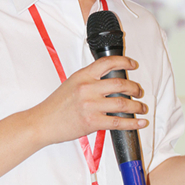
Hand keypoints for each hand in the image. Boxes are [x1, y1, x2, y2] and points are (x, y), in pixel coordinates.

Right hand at [33, 55, 147, 146]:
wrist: (43, 122)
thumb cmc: (55, 106)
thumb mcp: (71, 84)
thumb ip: (89, 80)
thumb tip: (109, 81)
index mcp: (82, 76)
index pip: (107, 62)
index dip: (124, 61)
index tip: (133, 64)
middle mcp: (87, 88)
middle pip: (120, 84)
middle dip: (135, 88)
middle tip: (139, 91)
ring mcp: (90, 105)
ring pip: (123, 103)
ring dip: (137, 106)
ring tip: (142, 107)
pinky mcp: (92, 122)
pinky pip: (118, 122)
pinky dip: (133, 123)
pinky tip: (140, 122)